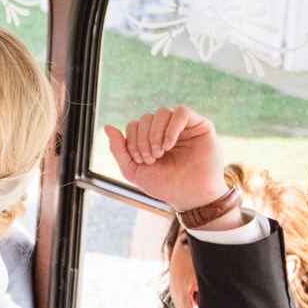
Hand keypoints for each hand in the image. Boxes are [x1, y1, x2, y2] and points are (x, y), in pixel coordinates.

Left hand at [103, 107, 229, 215]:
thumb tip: (107, 127)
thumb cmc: (163, 184)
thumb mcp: (133, 169)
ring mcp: (183, 126)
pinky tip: (169, 145)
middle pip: (146, 118)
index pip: (134, 125)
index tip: (142, 160)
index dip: (132, 140)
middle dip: (143, 139)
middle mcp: (166, 129)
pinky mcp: (200, 125)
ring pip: (162, 112)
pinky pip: (182, 112)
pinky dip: (171, 128)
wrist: (188, 195)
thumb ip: (119, 149)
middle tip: (151, 158)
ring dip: (155, 134)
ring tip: (160, 152)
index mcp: (150, 138)